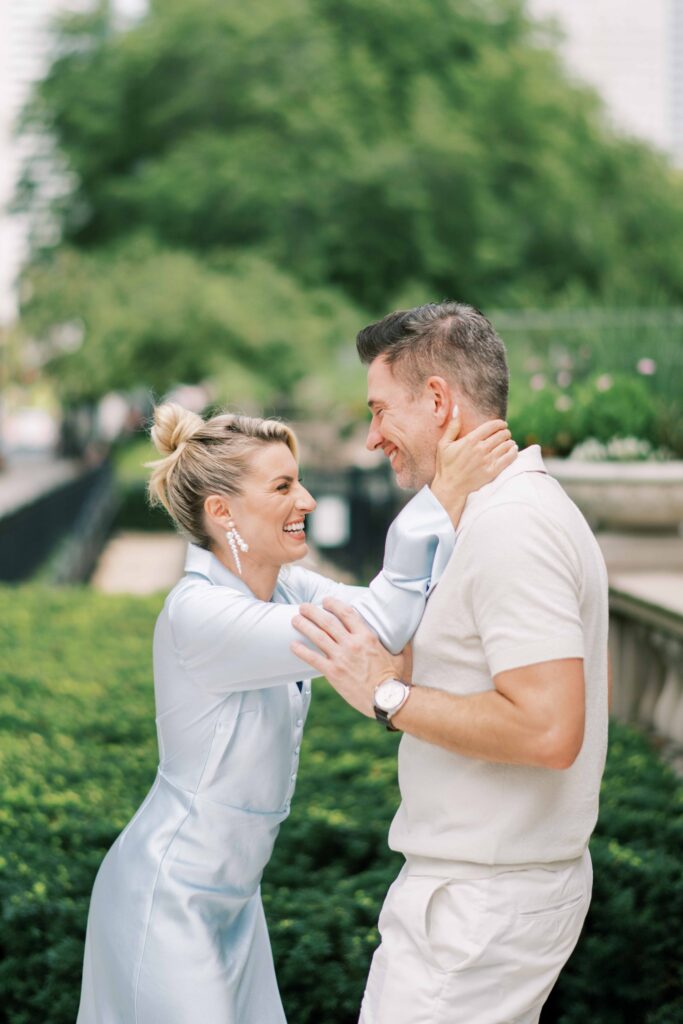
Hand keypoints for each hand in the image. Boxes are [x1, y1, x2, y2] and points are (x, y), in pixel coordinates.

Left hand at [291, 597, 397, 716]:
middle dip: (313, 612)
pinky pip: (313, 659)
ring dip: (304, 626)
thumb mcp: (400, 655)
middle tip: (304, 607)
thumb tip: (406, 636)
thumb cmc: (395, 679)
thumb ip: (399, 643)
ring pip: (318, 636)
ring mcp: (341, 658)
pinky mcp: (333, 673)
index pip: (347, 613)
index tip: (325, 600)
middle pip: (328, 621)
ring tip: (295, 620)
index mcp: (366, 636)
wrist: (387, 699)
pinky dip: (302, 651)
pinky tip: (293, 645)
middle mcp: (352, 644)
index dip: (334, 604)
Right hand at [430, 408, 517, 525]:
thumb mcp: (444, 444)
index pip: (492, 426)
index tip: (502, 424)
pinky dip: (513, 452)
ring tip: (508, 442)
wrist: (450, 487)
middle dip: (505, 432)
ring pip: (507, 445)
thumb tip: (457, 407)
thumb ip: (453, 425)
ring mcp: (487, 461)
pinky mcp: (492, 471)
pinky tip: (512, 450)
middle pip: (502, 434)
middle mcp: (480, 449)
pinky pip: (509, 458)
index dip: (500, 423)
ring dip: (509, 442)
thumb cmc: (446, 465)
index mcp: (470, 440)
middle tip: (505, 434)